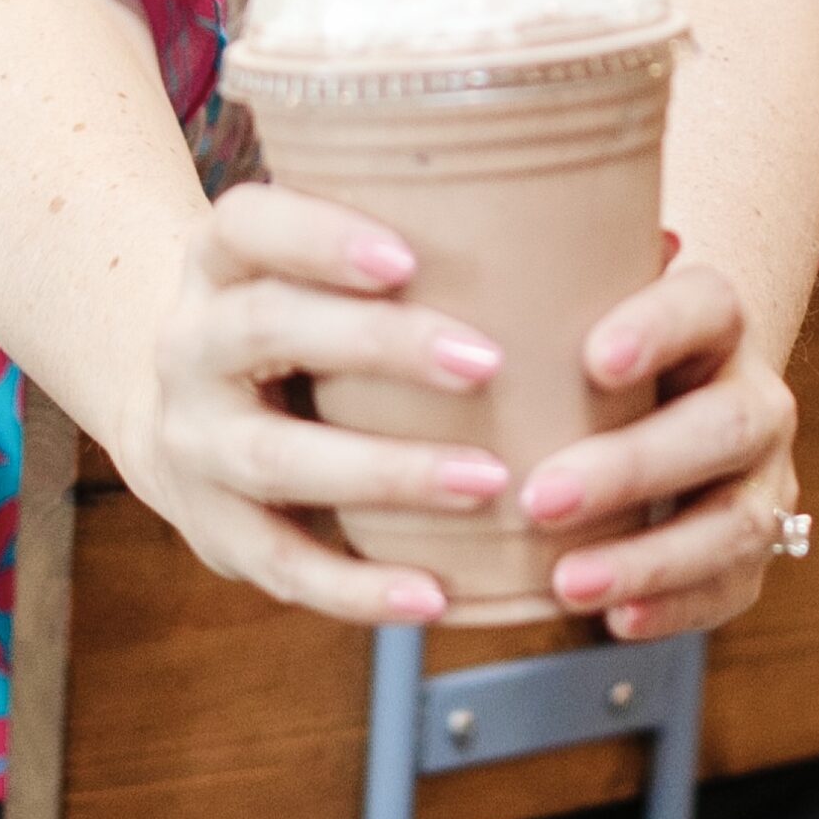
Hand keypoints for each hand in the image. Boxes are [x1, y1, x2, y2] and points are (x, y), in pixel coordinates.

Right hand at [127, 183, 508, 626]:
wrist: (174, 412)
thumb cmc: (301, 321)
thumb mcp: (315, 268)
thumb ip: (427, 248)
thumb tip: (644, 237)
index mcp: (219, 260)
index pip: (247, 224)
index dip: (319, 237)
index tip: (408, 256)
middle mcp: (191, 344)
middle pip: (266, 330)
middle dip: (377, 346)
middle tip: (487, 362)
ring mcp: (193, 442)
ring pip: (275, 457)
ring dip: (385, 471)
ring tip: (488, 480)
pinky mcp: (211, 529)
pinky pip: (282, 563)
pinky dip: (358, 587)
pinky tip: (434, 594)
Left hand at [519, 255, 800, 644]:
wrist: (656, 409)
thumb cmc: (582, 363)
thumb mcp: (570, 318)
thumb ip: (527, 299)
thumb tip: (410, 272)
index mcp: (713, 324)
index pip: (706, 306)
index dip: (660, 329)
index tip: (594, 359)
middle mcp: (753, 397)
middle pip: (722, 425)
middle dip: (634, 466)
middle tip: (540, 497)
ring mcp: (762, 479)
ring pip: (736, 521)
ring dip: (650, 557)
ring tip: (567, 582)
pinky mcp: (750, 551)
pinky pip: (730, 585)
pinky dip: (674, 606)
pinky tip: (616, 619)